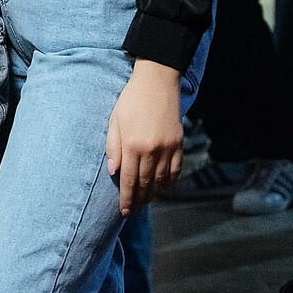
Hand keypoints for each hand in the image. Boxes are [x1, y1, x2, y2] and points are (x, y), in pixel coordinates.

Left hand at [105, 60, 183, 214]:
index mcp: (133, 145)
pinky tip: (162, 188)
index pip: (128, 180)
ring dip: (153, 195)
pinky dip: (169, 182)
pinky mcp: (179, 143)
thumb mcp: (114, 121)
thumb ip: (113, 147)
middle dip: (138, 200)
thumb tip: (113, 172)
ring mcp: (168, 147)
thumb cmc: (131, 100)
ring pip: (161, 180)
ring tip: (145, 202)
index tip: (123, 211)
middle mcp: (152, 150)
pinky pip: (175, 170)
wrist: (157, 81)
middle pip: (145, 184)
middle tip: (132, 211)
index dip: (126, 198)